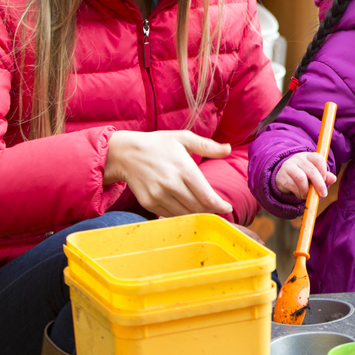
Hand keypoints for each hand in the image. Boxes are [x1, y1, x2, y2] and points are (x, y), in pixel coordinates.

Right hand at [104, 130, 232, 217]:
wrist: (125, 153)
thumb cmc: (158, 144)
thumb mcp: (183, 138)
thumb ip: (208, 146)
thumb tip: (229, 149)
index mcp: (184, 169)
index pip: (207, 197)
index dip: (220, 206)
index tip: (227, 208)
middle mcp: (172, 185)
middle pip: (198, 208)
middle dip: (210, 211)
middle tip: (217, 210)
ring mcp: (159, 196)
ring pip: (185, 214)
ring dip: (196, 215)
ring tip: (203, 211)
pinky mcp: (149, 203)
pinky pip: (170, 215)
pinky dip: (180, 215)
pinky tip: (185, 209)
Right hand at [275, 151, 335, 200]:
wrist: (284, 176)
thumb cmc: (304, 175)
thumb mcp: (315, 174)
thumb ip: (325, 176)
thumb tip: (333, 179)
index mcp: (309, 156)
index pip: (318, 159)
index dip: (323, 170)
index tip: (325, 180)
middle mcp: (298, 159)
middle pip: (311, 171)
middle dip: (319, 184)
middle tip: (323, 194)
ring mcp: (288, 166)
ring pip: (301, 179)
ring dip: (307, 190)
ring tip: (308, 195)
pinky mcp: (281, 176)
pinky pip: (292, 186)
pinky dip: (298, 193)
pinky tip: (300, 194)